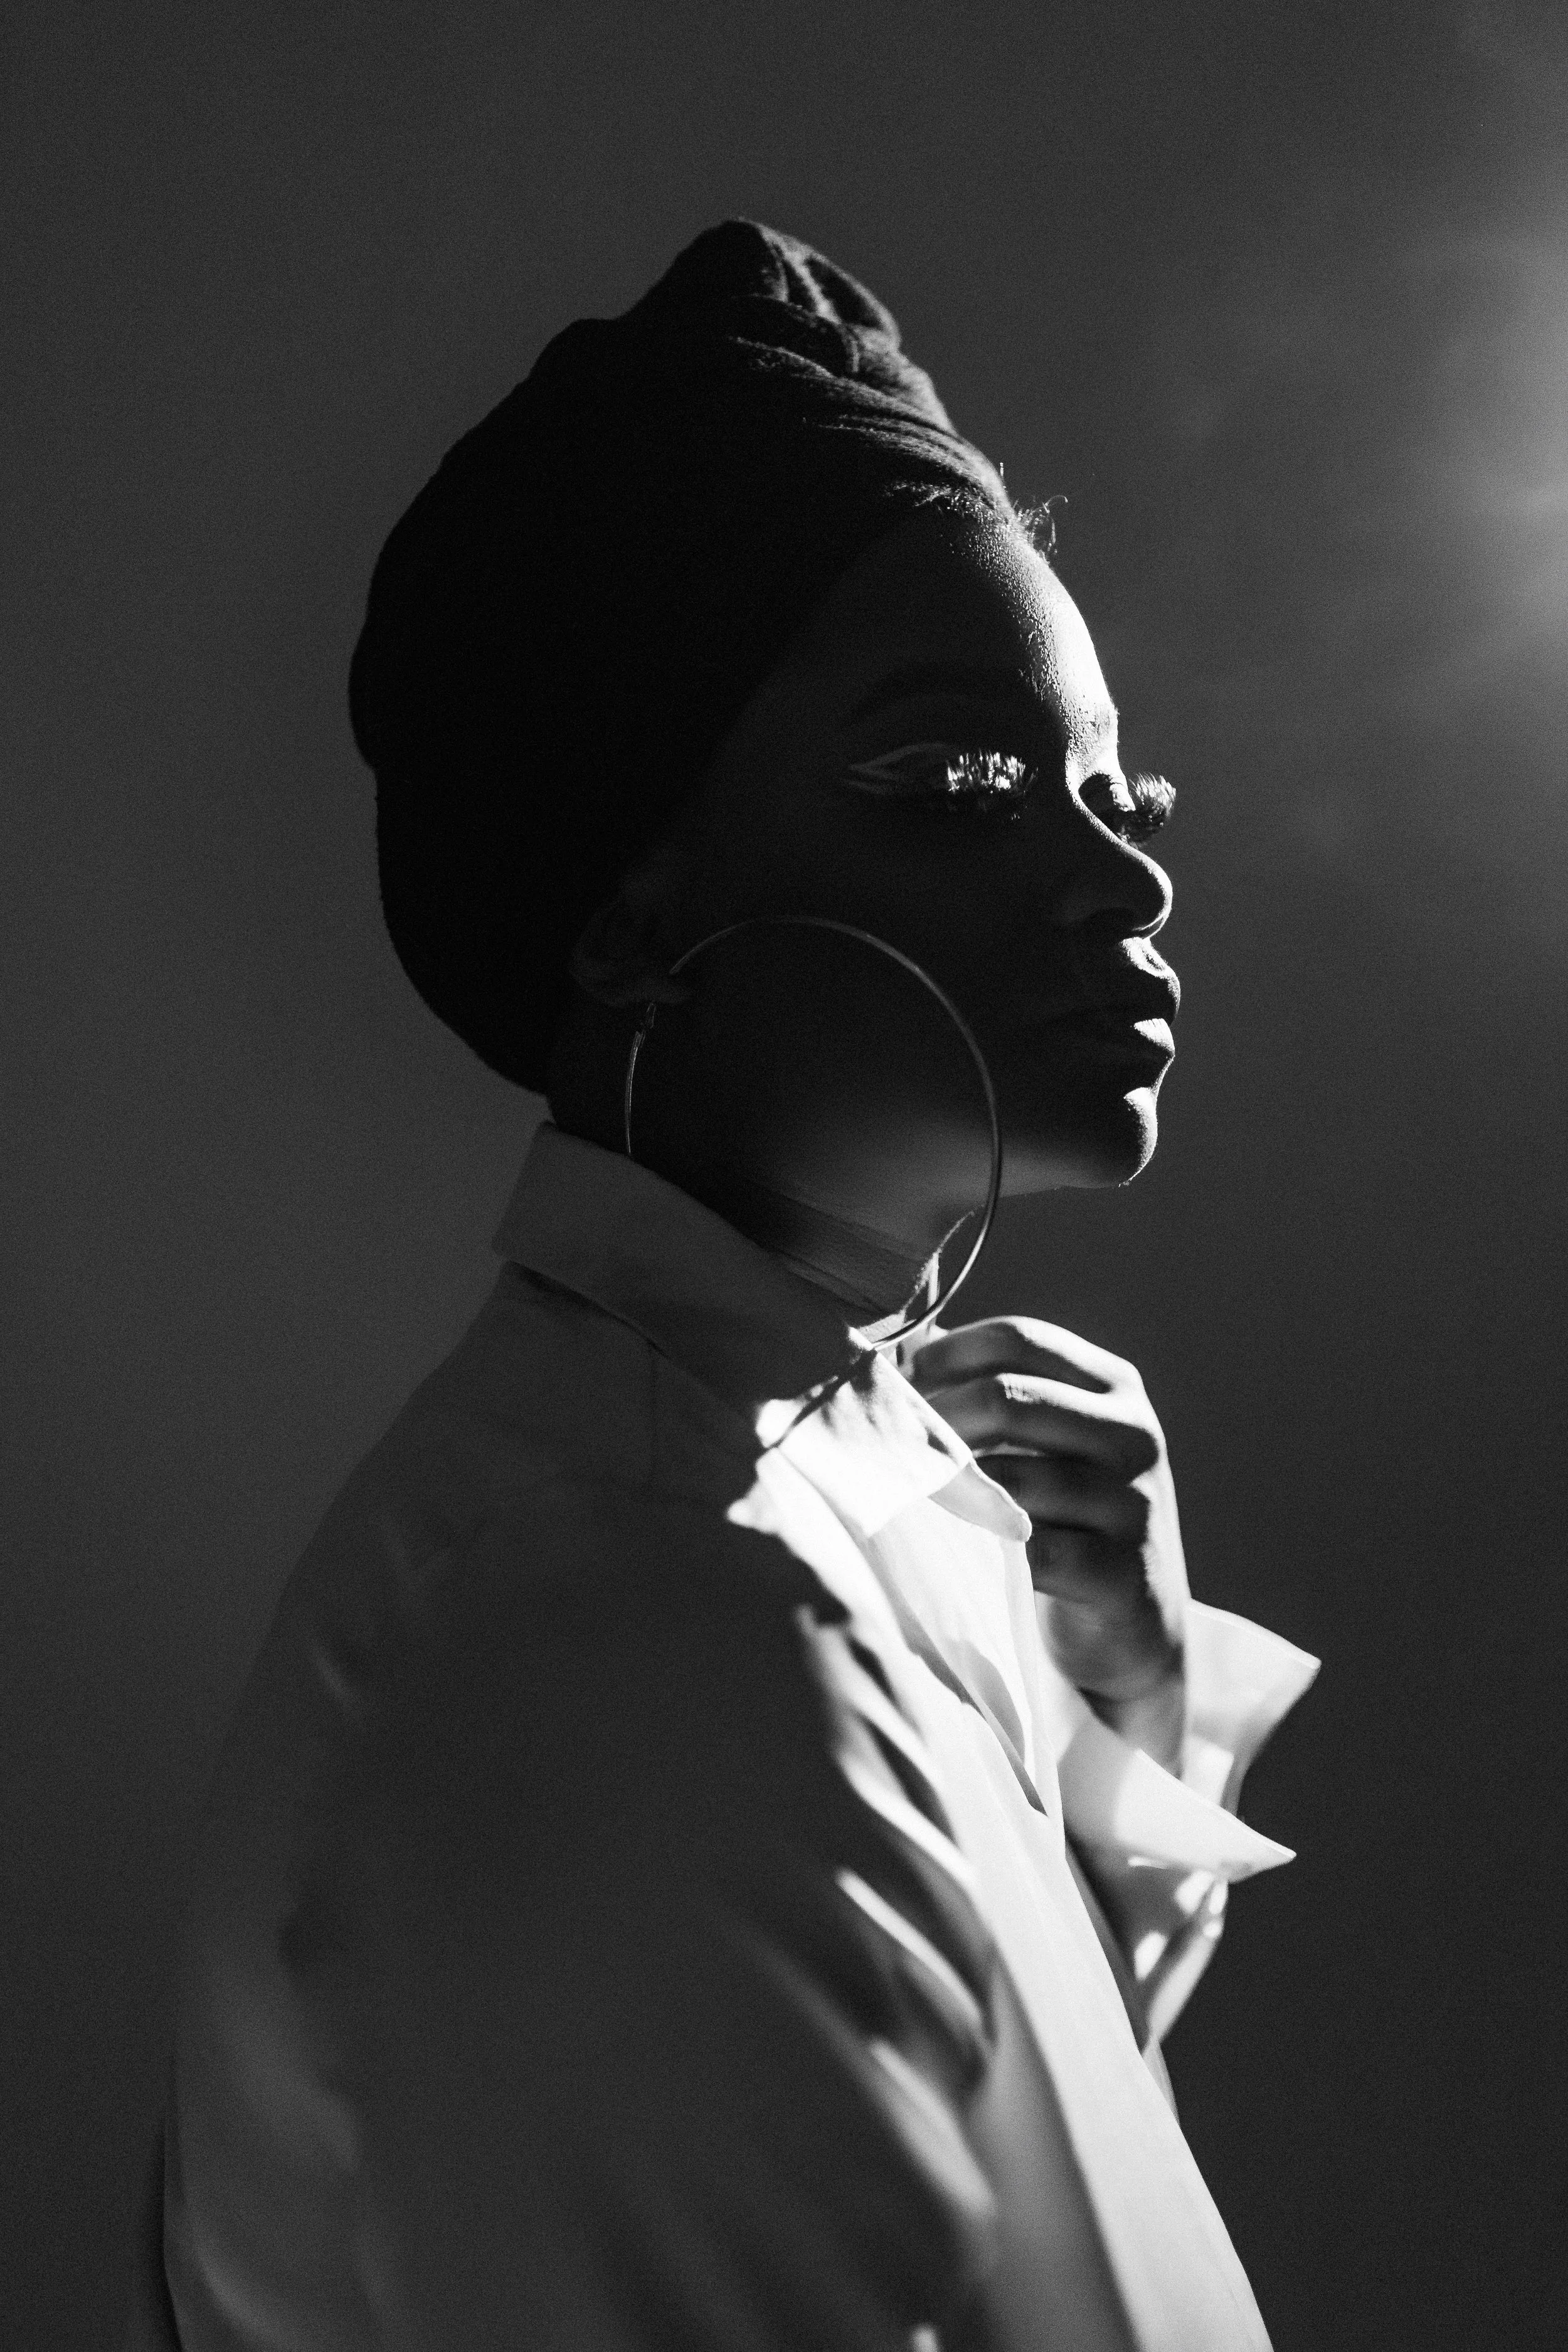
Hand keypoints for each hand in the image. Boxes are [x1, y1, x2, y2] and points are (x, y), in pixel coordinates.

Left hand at [906, 1317, 1189, 1769]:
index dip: (944, 1356)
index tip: (897, 1385)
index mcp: (1114, 1385)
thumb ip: (991, 1393)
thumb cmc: (1063, 1519)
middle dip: (935, 1420)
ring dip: (949, 1490)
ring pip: (1011, 1478)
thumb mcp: (1043, 1443)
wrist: (1131, 1629)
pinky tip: (956, 1551)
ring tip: (909, 1496)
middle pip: (1008, 1398)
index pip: (1019, 1338)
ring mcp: (1135, 1503)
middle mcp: (1134, 1433)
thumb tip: (898, 1348)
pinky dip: (983, 1549)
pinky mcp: (1123, 1573)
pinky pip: (1030, 1550)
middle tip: (888, 1445)